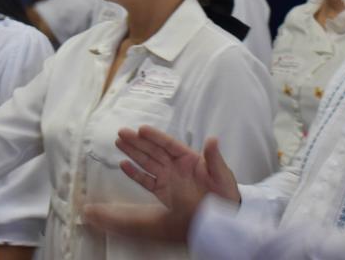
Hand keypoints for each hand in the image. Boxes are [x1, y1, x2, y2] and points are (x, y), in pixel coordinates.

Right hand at [82, 126, 238, 241]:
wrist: (224, 215)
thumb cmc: (225, 192)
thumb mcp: (222, 175)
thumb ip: (214, 158)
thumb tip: (212, 140)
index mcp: (189, 158)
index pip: (169, 144)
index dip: (155, 137)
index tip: (142, 129)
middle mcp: (176, 166)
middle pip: (153, 150)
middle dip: (137, 141)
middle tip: (122, 132)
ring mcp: (168, 178)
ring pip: (147, 162)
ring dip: (133, 152)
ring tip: (119, 142)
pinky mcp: (163, 192)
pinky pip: (146, 181)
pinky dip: (135, 174)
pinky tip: (124, 165)